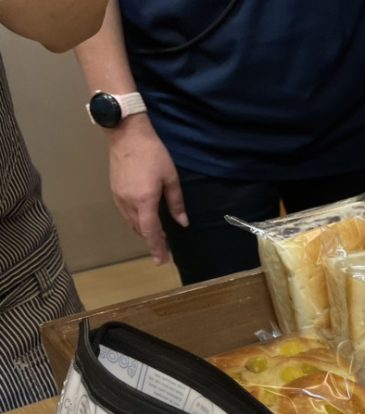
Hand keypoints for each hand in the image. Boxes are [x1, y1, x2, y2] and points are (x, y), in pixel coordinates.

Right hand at [107, 115, 186, 264]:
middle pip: (140, 230)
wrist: (127, 134)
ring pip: (131, 222)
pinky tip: (143, 220)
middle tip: (163, 250)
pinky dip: (135, 221)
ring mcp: (119, 196)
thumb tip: (182, 222)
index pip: (151, 232)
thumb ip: (177, 203)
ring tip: (155, 237)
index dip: (157, 248)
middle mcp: (128, 202)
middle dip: (151, 241)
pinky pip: (125, 213)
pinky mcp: (114, 190)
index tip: (161, 260)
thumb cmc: (153, 153)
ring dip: (143, 231)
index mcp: (144, 200)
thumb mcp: (171, 178)